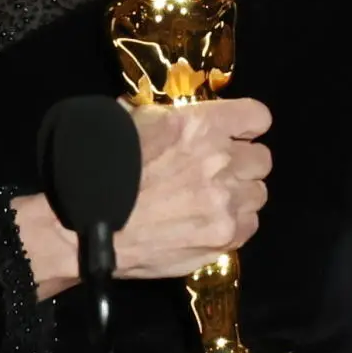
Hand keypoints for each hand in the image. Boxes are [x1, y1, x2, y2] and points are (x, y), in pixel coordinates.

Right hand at [115, 99, 270, 279]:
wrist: (89, 225)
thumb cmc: (105, 169)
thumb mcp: (134, 123)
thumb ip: (166, 118)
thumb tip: (173, 116)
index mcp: (200, 125)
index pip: (257, 117)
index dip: (247, 127)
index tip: (237, 136)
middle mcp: (221, 160)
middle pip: (261, 159)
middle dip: (242, 164)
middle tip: (218, 173)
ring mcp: (226, 201)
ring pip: (257, 194)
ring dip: (239, 196)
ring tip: (211, 203)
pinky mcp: (224, 236)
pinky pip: (249, 225)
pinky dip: (234, 224)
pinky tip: (209, 224)